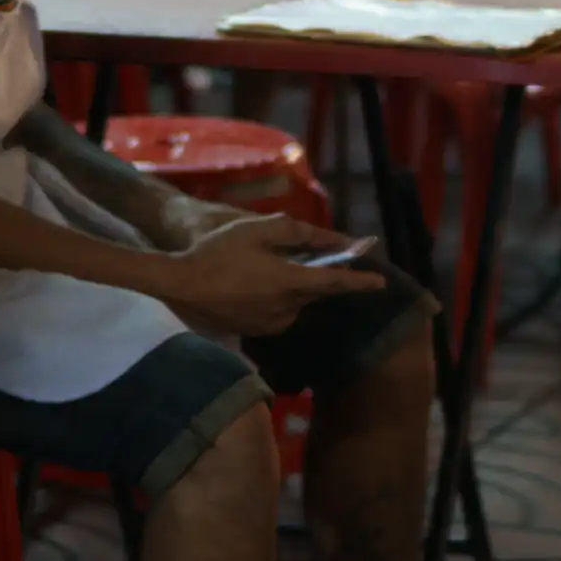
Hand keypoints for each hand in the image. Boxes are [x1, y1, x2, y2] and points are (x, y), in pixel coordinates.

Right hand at [163, 214, 384, 336]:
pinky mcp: (253, 331)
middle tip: (320, 258)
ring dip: (294, 287)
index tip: (380, 283)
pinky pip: (276, 312)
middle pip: (314, 292)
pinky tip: (255, 284)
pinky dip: (276, 298)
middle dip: (320, 276)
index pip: (335, 284)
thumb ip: (295, 231)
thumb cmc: (218, 251)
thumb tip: (325, 236)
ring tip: (274, 268)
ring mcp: (269, 324)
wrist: (180, 284)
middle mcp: (286, 309)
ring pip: (294, 303)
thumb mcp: (257, 230)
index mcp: (290, 283)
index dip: (360, 282)